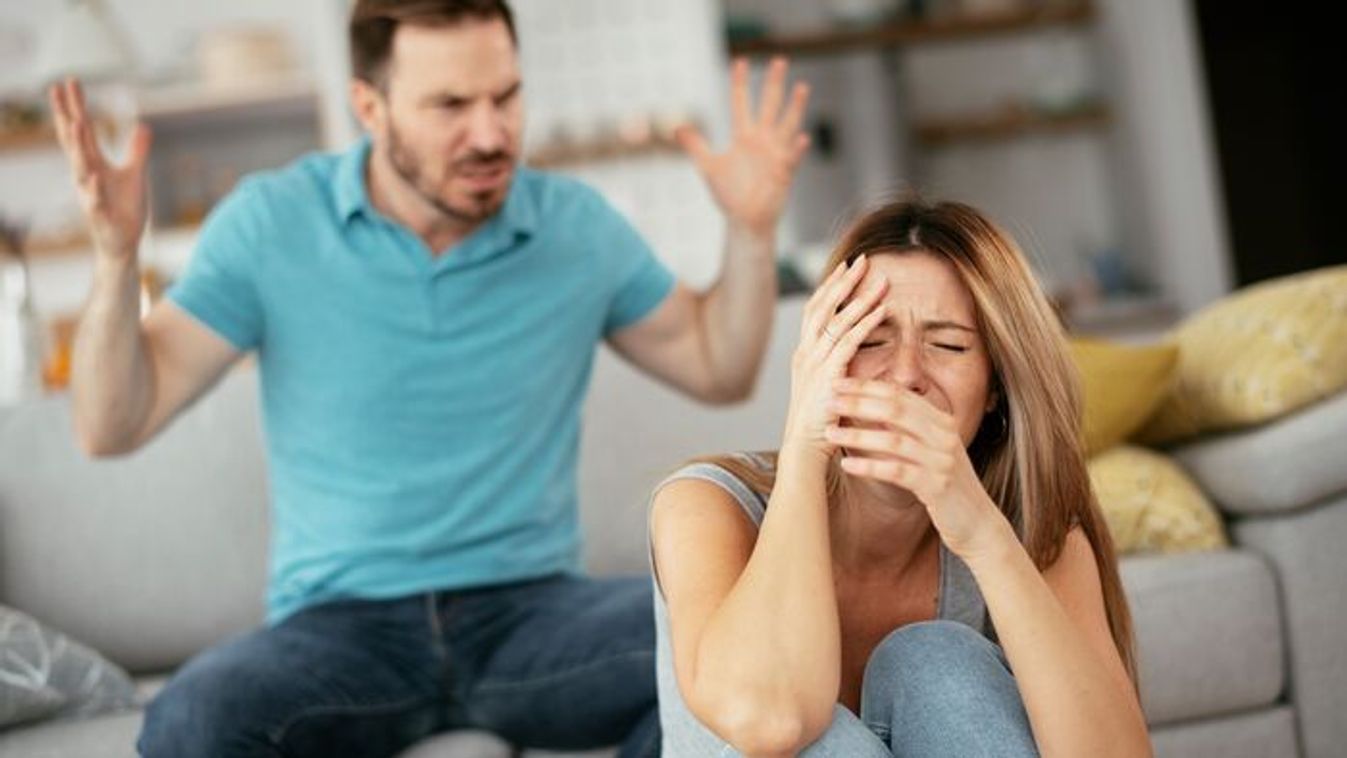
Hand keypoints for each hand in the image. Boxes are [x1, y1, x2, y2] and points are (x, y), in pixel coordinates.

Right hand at [48, 78, 152, 261]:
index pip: (82, 130)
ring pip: (80, 167)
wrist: (122, 242)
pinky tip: (95, 175)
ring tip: (77, 122)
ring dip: (78, 146)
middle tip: (57, 90)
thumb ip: (137, 150)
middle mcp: (86, 175)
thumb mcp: (135, 174)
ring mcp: (90, 193)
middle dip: (66, 115)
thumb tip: (143, 125)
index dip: (75, 106)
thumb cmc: (125, 207)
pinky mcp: (100, 214)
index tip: (68, 81)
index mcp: (94, 163)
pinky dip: (94, 189)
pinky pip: (95, 200)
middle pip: (73, 141)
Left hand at [676, 57, 810, 236]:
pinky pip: (792, 158)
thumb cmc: (729, 195)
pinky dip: (797, 149)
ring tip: (801, 87)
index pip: (741, 103)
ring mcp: (775, 155)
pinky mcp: (784, 173)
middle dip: (773, 84)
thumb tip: (678, 128)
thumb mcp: (708, 167)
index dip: (740, 83)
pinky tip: (803, 138)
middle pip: (769, 105)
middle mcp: (761, 141)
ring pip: (787, 125)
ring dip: (794, 107)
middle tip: (779, 60)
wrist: (745, 221)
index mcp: (743, 137)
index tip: (740, 61)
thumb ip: (696, 146)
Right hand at [781, 256, 887, 460]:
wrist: (805, 449)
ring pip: (838, 319)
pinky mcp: (828, 375)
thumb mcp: (824, 387)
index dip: (830, 286)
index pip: (815, 310)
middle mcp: (805, 353)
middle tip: (864, 259)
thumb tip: (849, 353)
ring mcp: (814, 363)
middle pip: (823, 305)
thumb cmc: (819, 423)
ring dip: (862, 297)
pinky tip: (883, 310)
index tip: (846, 267)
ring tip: (882, 280)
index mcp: (803, 354)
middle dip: (844, 281)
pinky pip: (849, 342)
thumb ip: (834, 367)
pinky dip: (866, 323)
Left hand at [826, 379, 1010, 559]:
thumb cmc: (947, 487)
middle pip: (896, 410)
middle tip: (828, 401)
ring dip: (857, 436)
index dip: (867, 386)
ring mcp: (942, 460)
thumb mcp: (932, 451)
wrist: (979, 525)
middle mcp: (944, 436)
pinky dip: (869, 467)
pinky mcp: (937, 486)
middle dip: (859, 403)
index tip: (838, 382)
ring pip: (893, 440)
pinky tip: (846, 466)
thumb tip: (871, 408)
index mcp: (942, 422)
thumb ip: (911, 430)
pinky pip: (897, 472)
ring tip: (829, 434)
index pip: (900, 395)